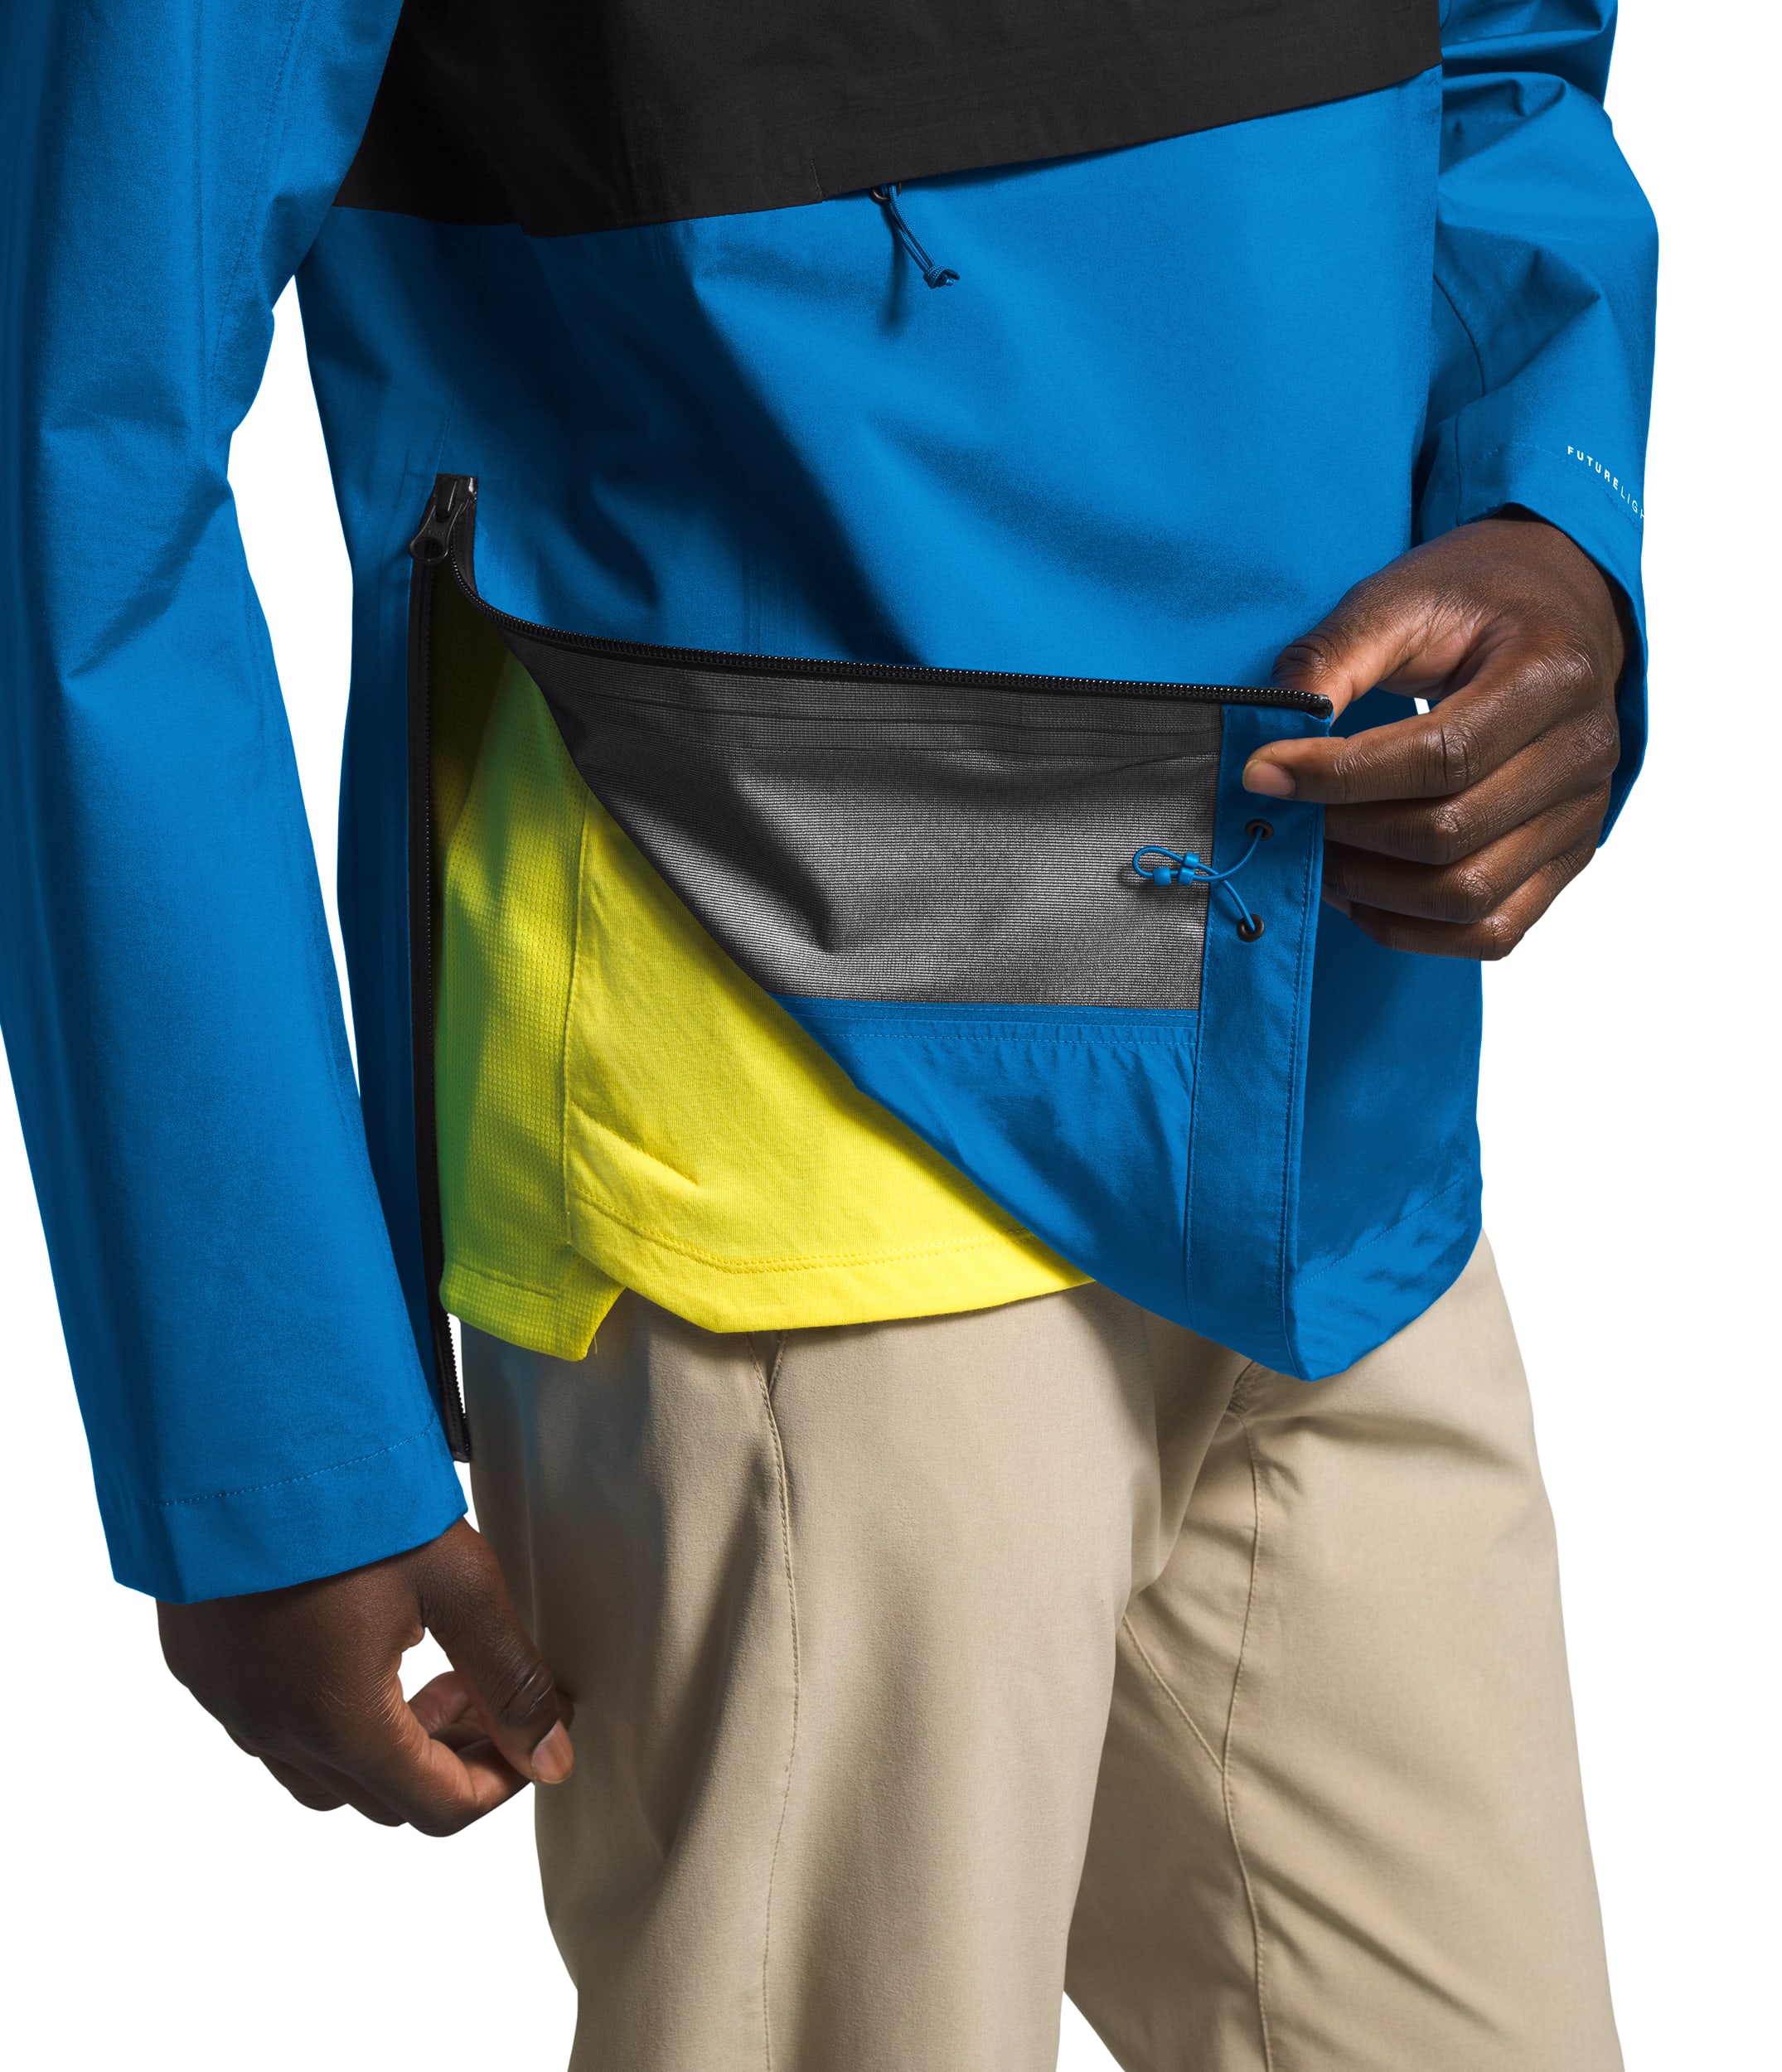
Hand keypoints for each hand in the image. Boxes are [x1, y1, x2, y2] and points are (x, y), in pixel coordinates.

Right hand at [157, 1518, 572, 1834]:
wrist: (238, 1438)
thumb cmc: (350, 1503)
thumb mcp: (457, 1584)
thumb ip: (511, 1679)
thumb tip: (553, 1757)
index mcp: (340, 1726)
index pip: (438, 1807)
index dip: (502, 1779)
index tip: (536, 1730)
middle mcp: (274, 1732)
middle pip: (382, 1795)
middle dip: (451, 1755)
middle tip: (487, 1689)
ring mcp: (228, 1700)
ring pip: (321, 1770)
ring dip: (388, 1740)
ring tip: (430, 1667)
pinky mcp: (200, 1663)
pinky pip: (271, 1724)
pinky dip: (328, 1710)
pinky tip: (358, 1640)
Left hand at [1244, 514, 1626, 957]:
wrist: (1560, 607)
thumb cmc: (1477, 600)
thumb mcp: (1402, 597)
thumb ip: (1335, 658)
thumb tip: (1271, 733)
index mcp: (1552, 676)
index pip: (1441, 756)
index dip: (1339, 776)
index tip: (1263, 772)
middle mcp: (1585, 755)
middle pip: (1450, 833)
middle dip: (1347, 834)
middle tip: (1284, 814)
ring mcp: (1582, 817)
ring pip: (1468, 896)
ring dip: (1372, 889)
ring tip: (1316, 855)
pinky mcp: (1566, 858)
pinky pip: (1491, 930)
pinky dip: (1412, 928)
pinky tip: (1360, 891)